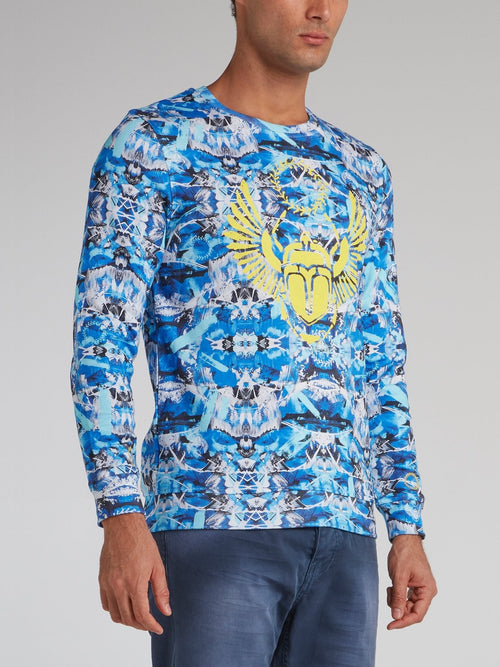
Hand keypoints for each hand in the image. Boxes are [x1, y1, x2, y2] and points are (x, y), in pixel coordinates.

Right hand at [99, 513, 171, 633]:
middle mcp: (118, 587)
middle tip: (149, 623)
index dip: (151, 625)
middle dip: (140, 625)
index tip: (158, 628)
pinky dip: (115, 610)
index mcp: (134, 583)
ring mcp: (108, 584)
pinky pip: (106, 604)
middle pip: (128, 618)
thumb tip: (166, 611)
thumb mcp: (157, 566)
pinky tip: (125, 605)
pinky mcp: (101, 580)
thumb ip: (161, 591)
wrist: (123, 527)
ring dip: (127, 620)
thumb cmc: (142, 543)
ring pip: (115, 614)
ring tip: (138, 616)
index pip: (142, 615)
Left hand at [386, 534, 436, 629]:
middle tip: (388, 599)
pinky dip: (397, 595)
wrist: (404, 539)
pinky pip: (405, 597)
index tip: (391, 625)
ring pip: (407, 605)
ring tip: (390, 587)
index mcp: (428, 590)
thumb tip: (396, 616)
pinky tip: (392, 586)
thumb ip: (398, 597)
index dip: (404, 622)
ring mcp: (420, 588)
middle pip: (413, 611)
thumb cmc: (404, 554)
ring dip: (396, 601)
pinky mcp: (414, 585)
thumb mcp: (399, 576)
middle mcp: (427, 591)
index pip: (417, 614)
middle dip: (398, 609)